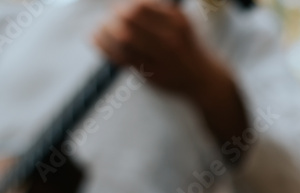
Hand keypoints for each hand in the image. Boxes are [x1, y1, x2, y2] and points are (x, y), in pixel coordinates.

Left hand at [93, 0, 248, 145]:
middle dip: (114, 16)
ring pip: (123, 37)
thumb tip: (126, 4)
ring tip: (98, 29)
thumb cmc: (186, 47)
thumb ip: (158, 11)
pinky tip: (95, 40)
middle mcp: (171, 37)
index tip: (118, 9)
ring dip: (105, 30)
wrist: (203, 79)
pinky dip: (104, 47)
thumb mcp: (180, 23)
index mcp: (177, 21)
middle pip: (130, 18)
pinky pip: (122, 57)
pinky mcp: (151, 73)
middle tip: (109, 20)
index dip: (125, 5)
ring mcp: (161, 56)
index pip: (141, 6)